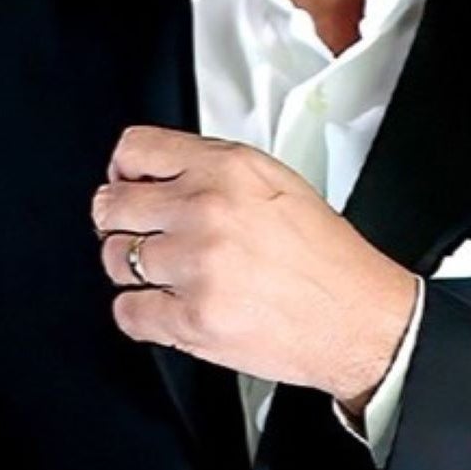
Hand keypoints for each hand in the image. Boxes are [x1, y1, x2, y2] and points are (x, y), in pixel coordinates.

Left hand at [91, 124, 418, 403]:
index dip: (124, 171)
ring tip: (165, 274)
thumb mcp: (276, 182)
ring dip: (131, 268)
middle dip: (120, 221)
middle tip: (139, 233)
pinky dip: (140, 312)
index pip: (133, 149)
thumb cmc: (326, 256)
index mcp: (227, 169)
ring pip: (114, 259)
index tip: (128, 185)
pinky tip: (166, 305)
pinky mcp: (192, 320)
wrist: (358, 317)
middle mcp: (207, 212)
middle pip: (111, 206)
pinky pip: (127, 312)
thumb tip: (156, 173)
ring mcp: (196, 267)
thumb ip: (213, 169)